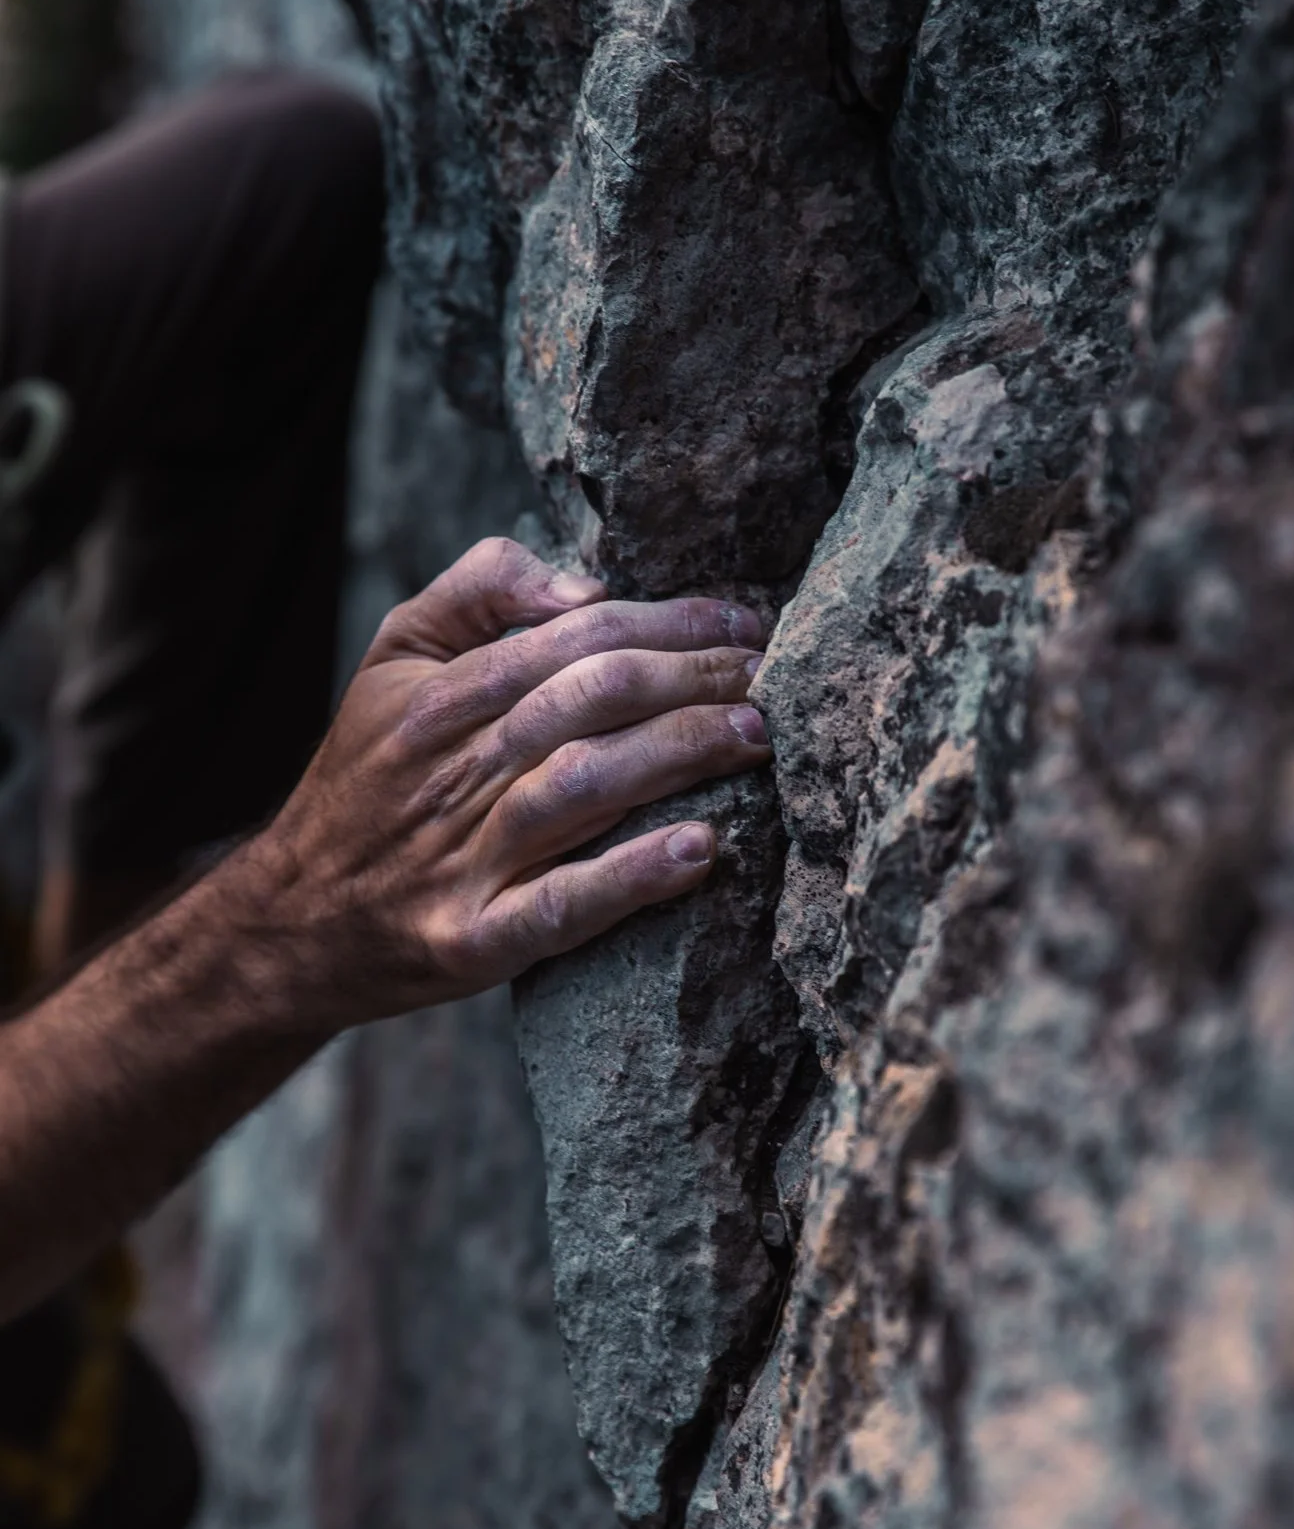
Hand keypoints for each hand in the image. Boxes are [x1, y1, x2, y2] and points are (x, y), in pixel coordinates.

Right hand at [251, 537, 770, 1021]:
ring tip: (755, 738)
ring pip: (582, 787)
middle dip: (694, 678)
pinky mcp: (470, 942)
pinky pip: (559, 907)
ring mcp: (459, 861)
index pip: (573, 637)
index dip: (668, 620)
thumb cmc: (366, 776)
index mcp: (436, 696)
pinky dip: (632, 878)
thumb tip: (584, 586)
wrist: (287, 920)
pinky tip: (701, 852)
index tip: (741, 619)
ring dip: (680, 755)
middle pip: (589, 701)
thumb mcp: (393, 656)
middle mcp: (447, 772)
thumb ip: (478, 589)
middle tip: (771, 677)